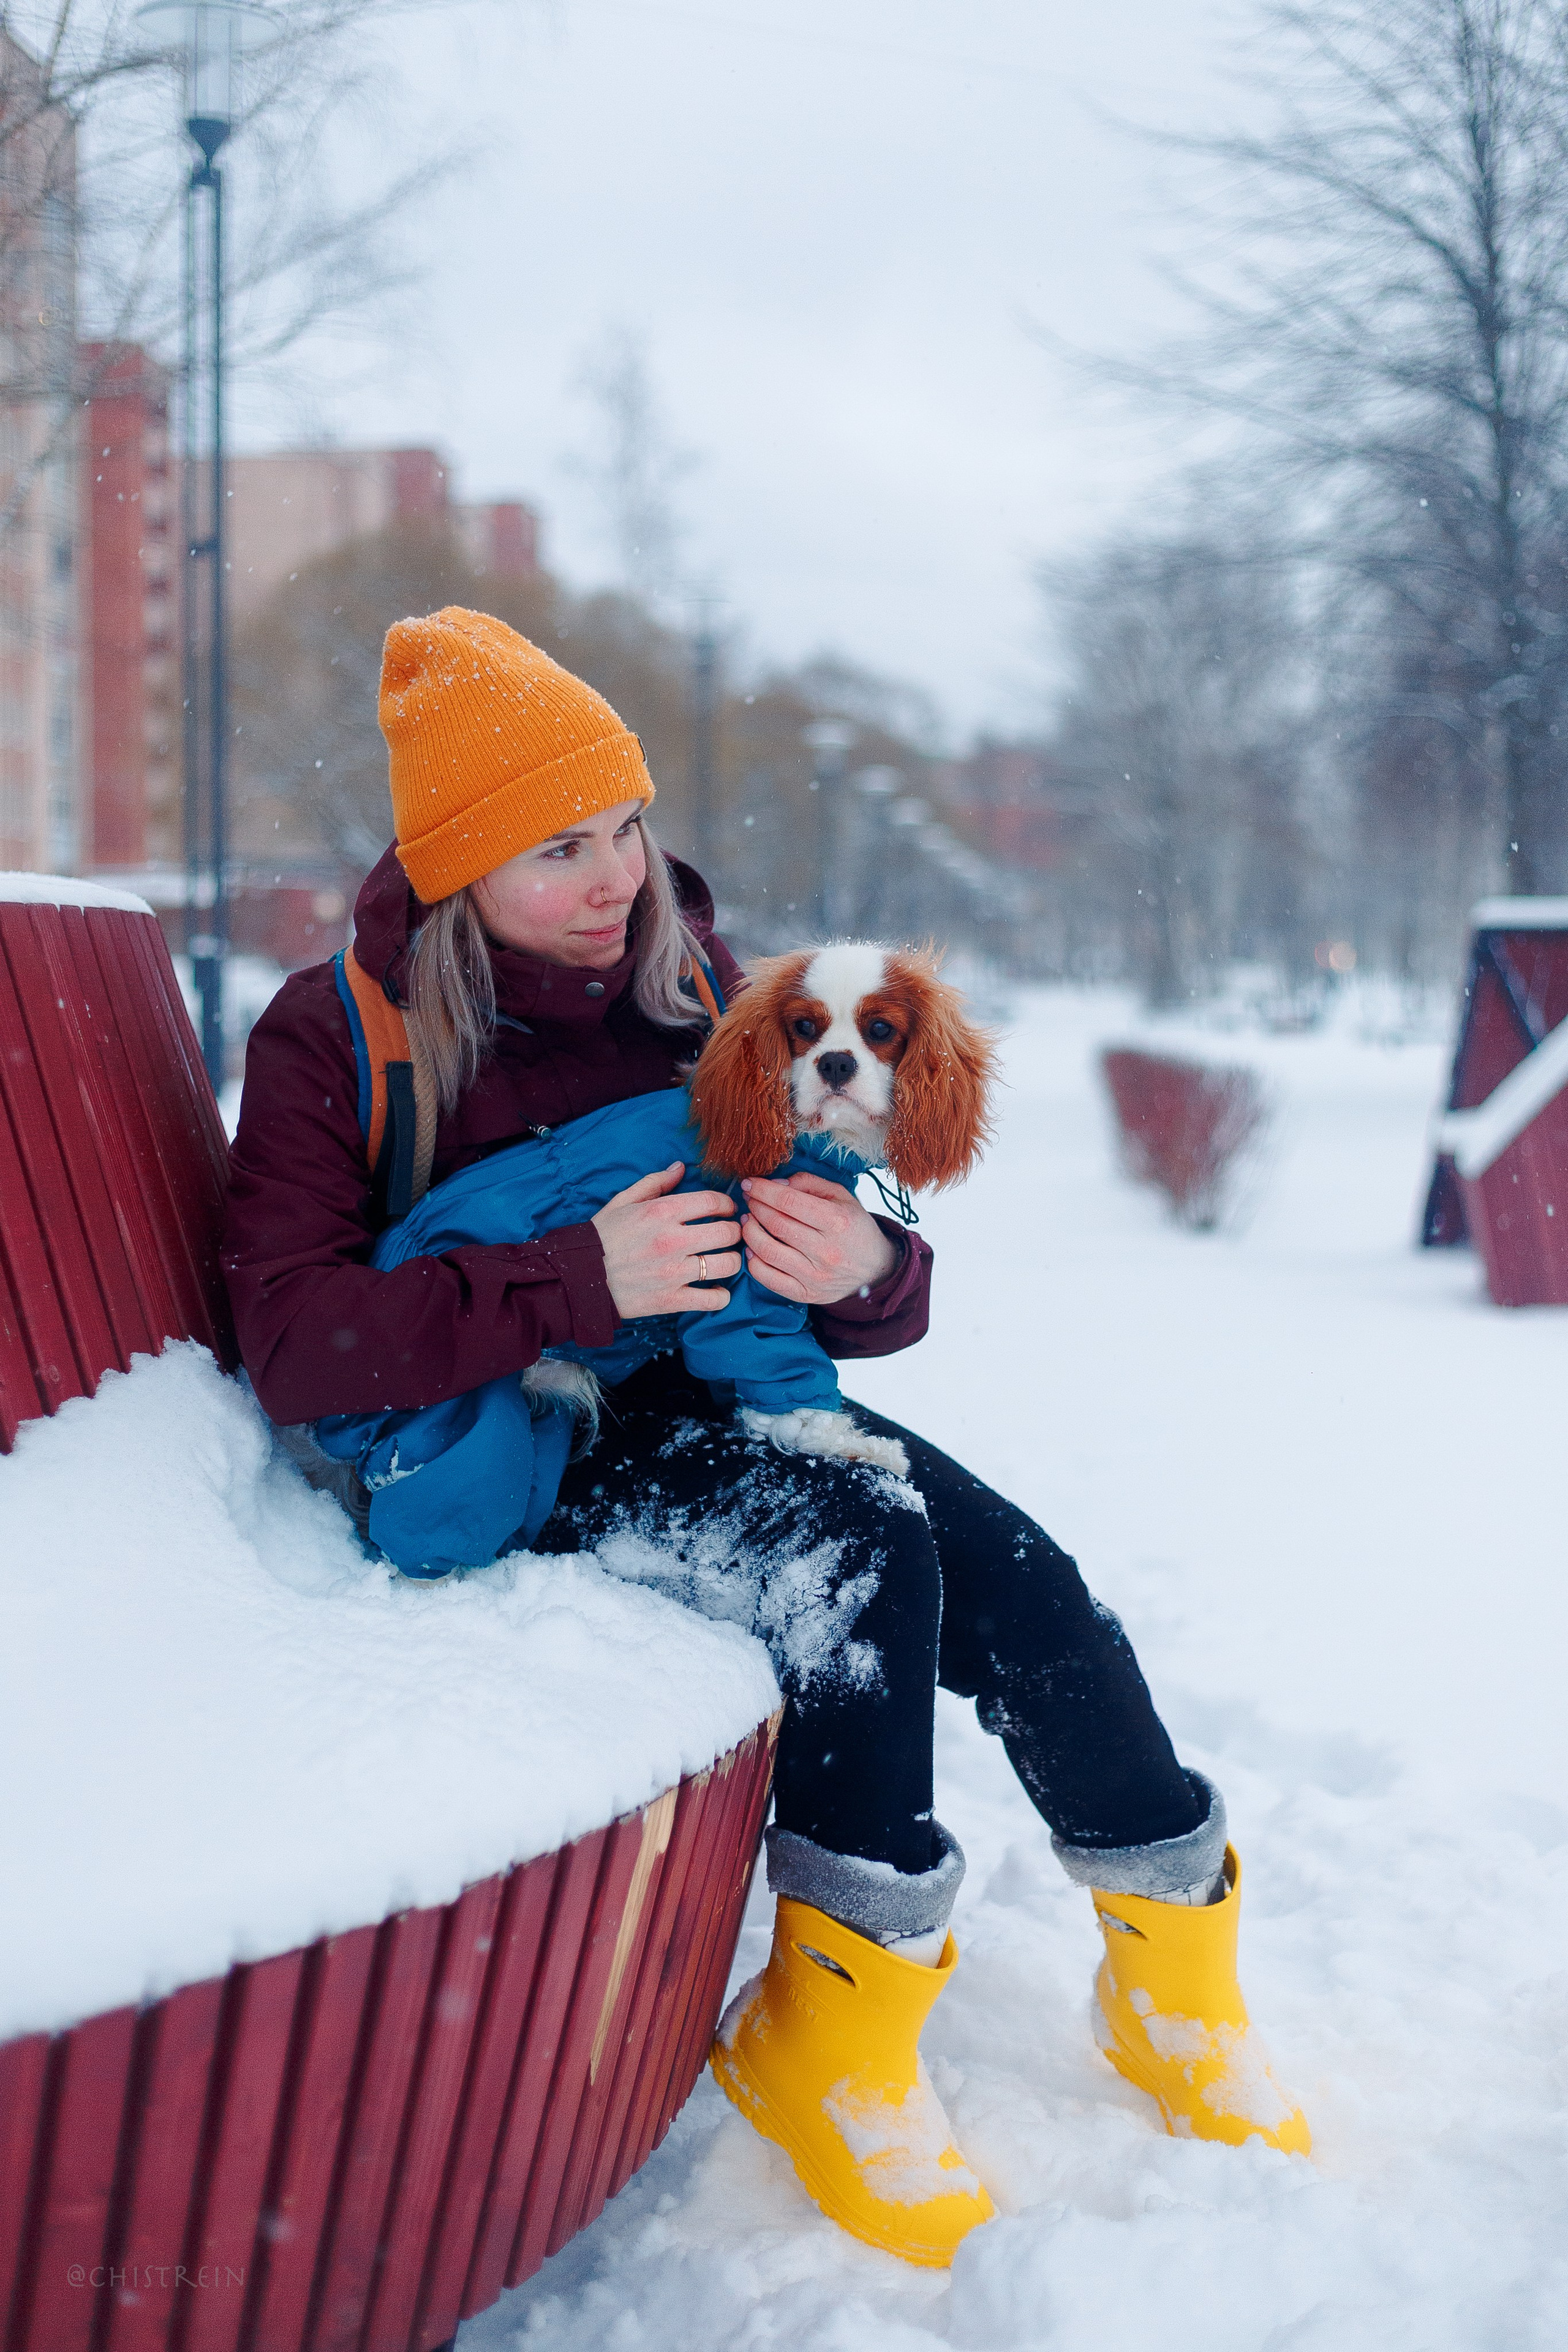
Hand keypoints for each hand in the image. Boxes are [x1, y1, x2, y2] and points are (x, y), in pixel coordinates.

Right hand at [591, 1163, 741, 1317]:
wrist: (577, 1278)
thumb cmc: (601, 1238)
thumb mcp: (622, 1202)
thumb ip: (654, 1183)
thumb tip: (680, 1168)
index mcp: (661, 1213)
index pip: (712, 1201)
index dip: (726, 1204)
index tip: (726, 1210)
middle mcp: (671, 1241)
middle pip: (727, 1232)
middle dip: (734, 1231)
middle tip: (728, 1235)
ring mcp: (673, 1273)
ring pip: (727, 1265)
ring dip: (732, 1261)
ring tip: (724, 1260)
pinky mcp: (670, 1300)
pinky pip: (713, 1300)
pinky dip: (720, 1296)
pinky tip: (715, 1289)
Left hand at [740, 1171, 899, 1306]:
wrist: (875, 1269)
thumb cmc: (853, 1228)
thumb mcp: (841, 1196)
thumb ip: (809, 1183)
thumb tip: (775, 1184)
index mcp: (838, 1222)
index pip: (789, 1202)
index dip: (763, 1190)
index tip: (749, 1183)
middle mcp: (827, 1251)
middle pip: (776, 1225)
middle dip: (755, 1207)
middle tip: (749, 1199)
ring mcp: (816, 1276)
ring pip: (768, 1252)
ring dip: (750, 1232)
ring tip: (748, 1220)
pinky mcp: (806, 1294)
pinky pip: (769, 1279)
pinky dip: (753, 1261)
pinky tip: (752, 1247)